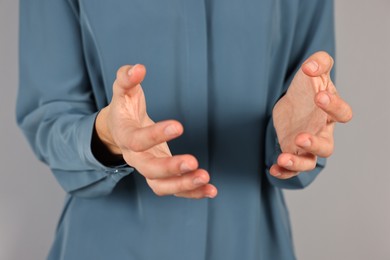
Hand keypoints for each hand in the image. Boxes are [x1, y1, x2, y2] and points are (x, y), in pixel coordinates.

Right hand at [95, 65, 216, 198]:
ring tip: (206, 179)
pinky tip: (211, 189)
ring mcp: (147, 168)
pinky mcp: (160, 175)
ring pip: (160, 186)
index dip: (156, 135)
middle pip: (148, 169)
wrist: (121, 129)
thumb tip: (138, 68)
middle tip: (193, 162)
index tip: (179, 126)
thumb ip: (127, 78)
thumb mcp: (123, 90)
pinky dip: (191, 192)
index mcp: (125, 136)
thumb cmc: (125, 108)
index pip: (136, 140)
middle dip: (171, 168)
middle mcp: (135, 157)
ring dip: (183, 185)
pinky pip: (173, 189)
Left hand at [271, 51, 352, 178]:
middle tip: (300, 137)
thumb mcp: (314, 70)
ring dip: (297, 162)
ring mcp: (308, 145)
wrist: (293, 102)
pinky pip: (292, 167)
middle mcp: (322, 132)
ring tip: (282, 158)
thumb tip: (310, 67)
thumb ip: (319, 62)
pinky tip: (272, 168)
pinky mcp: (293, 151)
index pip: (342, 114)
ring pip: (310, 162)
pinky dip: (284, 171)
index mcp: (331, 113)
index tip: (318, 96)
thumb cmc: (309, 87)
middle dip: (315, 144)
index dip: (334, 106)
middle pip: (327, 146)